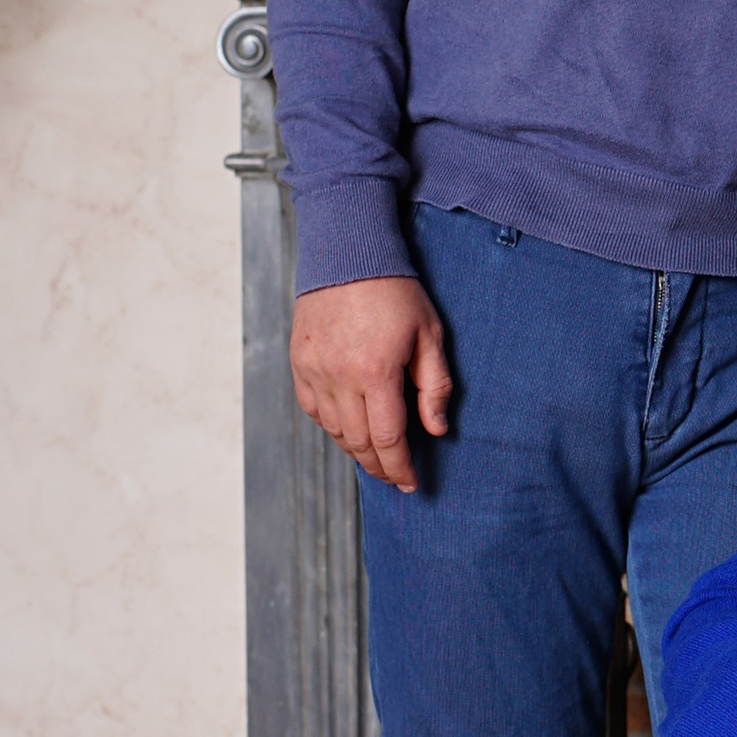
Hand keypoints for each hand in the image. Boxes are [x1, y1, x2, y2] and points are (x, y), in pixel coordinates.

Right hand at [289, 275, 452, 489]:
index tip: (410, 483)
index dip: (399, 467)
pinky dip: (331, 426)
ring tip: (375, 458)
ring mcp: (314, 370)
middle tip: (394, 477)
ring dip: (355, 449)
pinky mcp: (299, 362)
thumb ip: (435, 386)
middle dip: (379, 465)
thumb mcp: (430, 334)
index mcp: (375, 371)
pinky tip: (348, 429)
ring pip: (334, 429)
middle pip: (359, 441)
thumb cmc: (395, 290)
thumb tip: (436, 428)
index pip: (388, 438)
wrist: (348, 254)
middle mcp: (339, 376)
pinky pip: (313, 409)